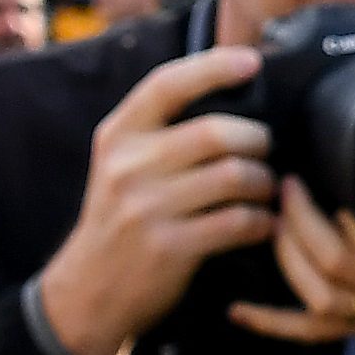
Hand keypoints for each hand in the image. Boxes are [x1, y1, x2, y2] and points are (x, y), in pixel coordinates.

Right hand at [32, 48, 274, 354]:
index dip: (213, 67)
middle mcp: (128, 167)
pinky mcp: (169, 248)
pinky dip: (262, 221)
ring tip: (267, 189)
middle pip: (216, 133)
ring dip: (264, 182)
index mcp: (118, 136)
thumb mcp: (121, 165)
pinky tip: (264, 224)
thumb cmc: (120, 219)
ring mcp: (146, 208)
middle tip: (266, 151)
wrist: (88, 292)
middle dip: (258, 139)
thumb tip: (229, 88)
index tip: (251, 62)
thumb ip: (160, 130)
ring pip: (234, 176)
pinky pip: (237, 222)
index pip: (166, 85)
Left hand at [231, 186, 354, 349]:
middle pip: (334, 262)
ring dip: (287, 257)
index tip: (323, 169)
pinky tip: (238, 310)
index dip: (342, 206)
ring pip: (318, 296)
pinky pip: (311, 333)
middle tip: (287, 183)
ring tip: (273, 219)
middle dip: (302, 221)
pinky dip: (272, 323)